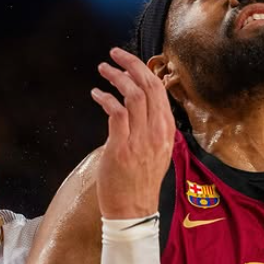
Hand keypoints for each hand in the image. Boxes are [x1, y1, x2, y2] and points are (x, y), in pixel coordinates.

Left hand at [92, 47, 174, 218]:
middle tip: (115, 54)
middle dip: (131, 64)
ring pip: (133, 95)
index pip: (160, 91)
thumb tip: (140, 107)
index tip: (129, 61)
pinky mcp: (122, 148)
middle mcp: (157, 132)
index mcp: (167, 131)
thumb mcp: (157, 151)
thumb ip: (151, 128)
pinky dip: (105, 98)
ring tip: (103, 69)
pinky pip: (116, 112)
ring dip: (116, 77)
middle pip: (149, 86)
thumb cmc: (141, 181)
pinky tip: (96, 93)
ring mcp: (140, 140)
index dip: (144, 70)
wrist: (134, 210)